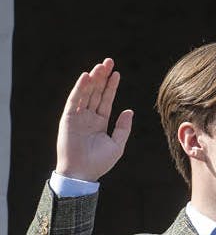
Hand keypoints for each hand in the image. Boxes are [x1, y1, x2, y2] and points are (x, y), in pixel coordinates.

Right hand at [54, 58, 132, 181]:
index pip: (106, 100)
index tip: (117, 73)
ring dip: (92, 79)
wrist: (83, 173)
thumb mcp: (117, 144)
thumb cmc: (100, 162)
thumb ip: (123, 127)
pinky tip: (86, 77)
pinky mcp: (68, 119)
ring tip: (100, 66)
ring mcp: (77, 117)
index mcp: (100, 122)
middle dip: (102, 77)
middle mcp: (88, 117)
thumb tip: (129, 110)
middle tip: (109, 61)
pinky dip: (79, 88)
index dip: (111, 86)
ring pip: (86, 93)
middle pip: (96, 92)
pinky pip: (74, 100)